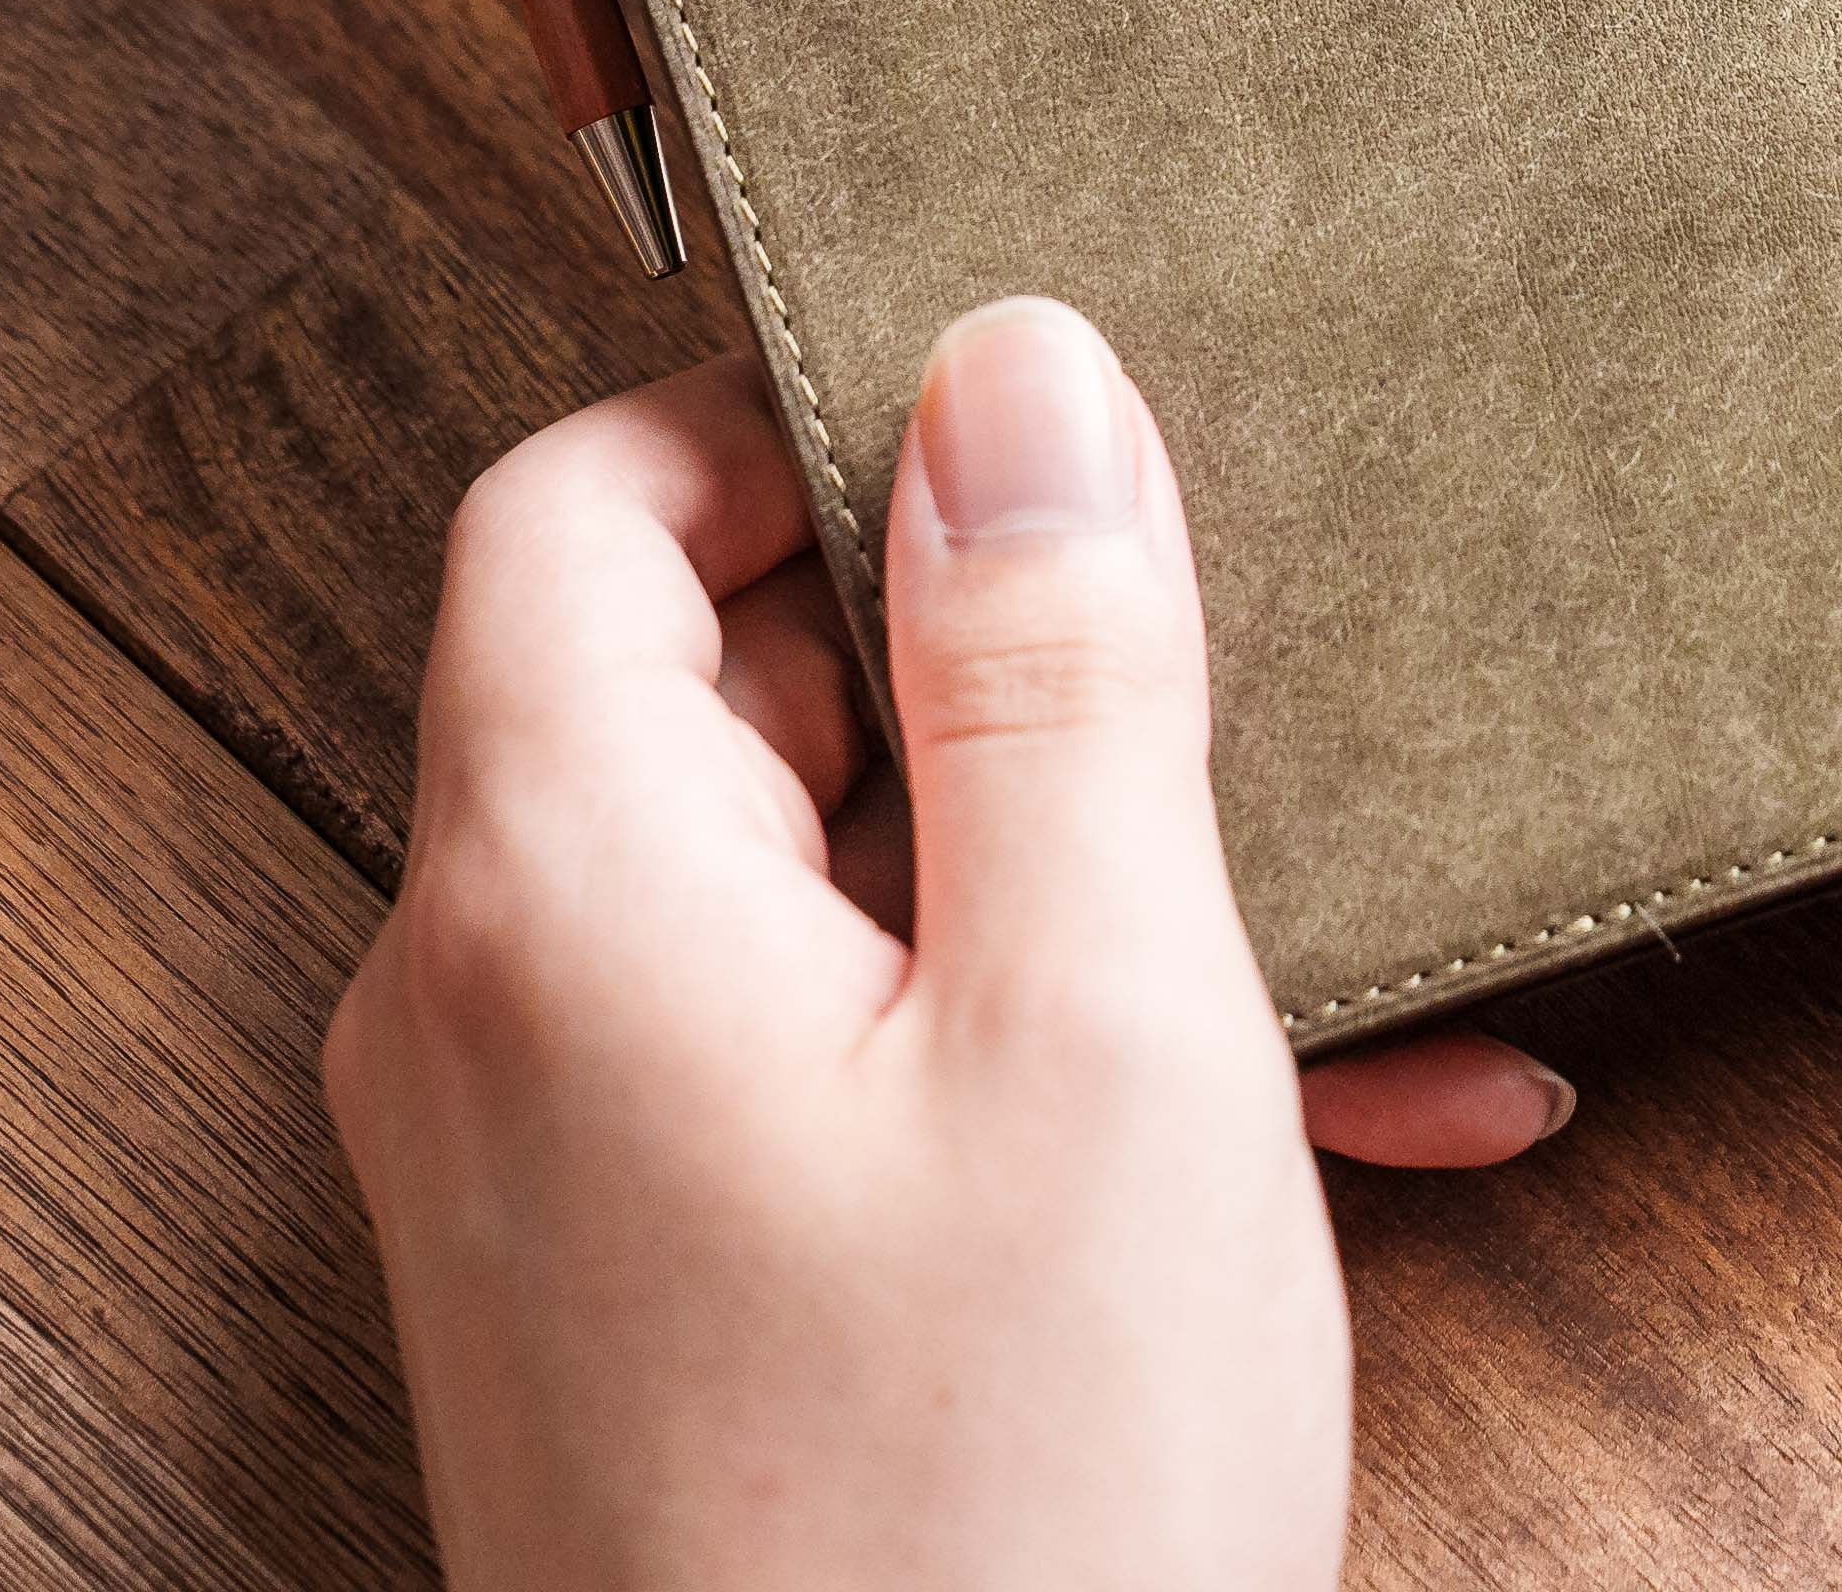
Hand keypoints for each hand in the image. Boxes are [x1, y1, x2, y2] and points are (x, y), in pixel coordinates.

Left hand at [326, 302, 1569, 1591]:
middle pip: (706, 685)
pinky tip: (1317, 1130)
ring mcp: (555, 1180)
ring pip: (811, 896)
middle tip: (1238, 683)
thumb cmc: (1002, 1526)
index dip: (785, 414)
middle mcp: (494, 1017)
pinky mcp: (641, 1310)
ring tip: (1347, 953)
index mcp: (556, 894)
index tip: (1009, 434)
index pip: (574, 497)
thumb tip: (1005, 364)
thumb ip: (1046, 662)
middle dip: (991, 670)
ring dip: (1071, 887)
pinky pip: (824, 1080)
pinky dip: (1030, 1058)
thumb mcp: (1101, 1024)